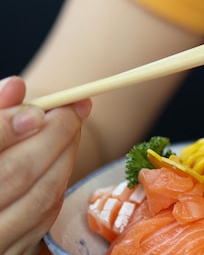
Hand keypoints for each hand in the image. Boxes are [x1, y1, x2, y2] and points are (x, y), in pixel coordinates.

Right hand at [0, 76, 90, 254]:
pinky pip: (43, 218)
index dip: (7, 127)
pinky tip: (61, 160)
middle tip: (75, 107)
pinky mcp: (12, 251)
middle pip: (16, 173)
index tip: (37, 107)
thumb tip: (16, 86)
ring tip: (72, 126)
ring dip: (64, 157)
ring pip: (38, 197)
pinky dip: (57, 184)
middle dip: (53, 135)